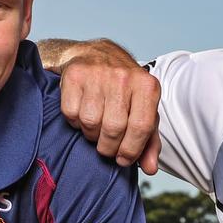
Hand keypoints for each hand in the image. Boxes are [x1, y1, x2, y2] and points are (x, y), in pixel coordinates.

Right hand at [59, 40, 161, 173]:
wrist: (96, 54)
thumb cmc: (123, 89)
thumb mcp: (142, 110)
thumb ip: (149, 141)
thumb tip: (150, 168)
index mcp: (147, 85)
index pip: (141, 127)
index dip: (131, 150)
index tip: (123, 159)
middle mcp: (123, 76)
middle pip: (114, 128)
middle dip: (109, 146)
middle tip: (107, 146)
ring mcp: (98, 74)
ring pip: (91, 123)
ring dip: (91, 134)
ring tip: (96, 127)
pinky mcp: (74, 75)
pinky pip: (72, 113)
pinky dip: (75, 121)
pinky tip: (82, 112)